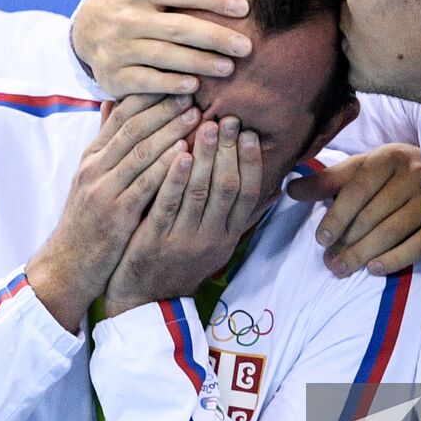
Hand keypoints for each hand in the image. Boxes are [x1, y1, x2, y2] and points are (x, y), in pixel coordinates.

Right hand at [28, 94, 199, 330]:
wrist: (68, 264)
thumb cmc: (87, 220)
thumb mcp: (91, 178)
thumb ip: (106, 143)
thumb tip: (112, 104)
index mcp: (92, 156)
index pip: (120, 115)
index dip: (149, 96)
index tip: (176, 81)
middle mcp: (95, 167)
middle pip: (132, 127)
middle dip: (163, 107)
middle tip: (192, 91)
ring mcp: (104, 189)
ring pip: (140, 151)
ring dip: (170, 131)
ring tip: (197, 116)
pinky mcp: (116, 213)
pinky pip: (145, 184)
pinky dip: (166, 166)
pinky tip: (186, 153)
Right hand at [72, 0, 252, 95]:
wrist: (86, 29)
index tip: (244, 7)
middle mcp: (128, 17)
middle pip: (179, 28)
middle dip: (216, 38)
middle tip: (246, 46)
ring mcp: (119, 47)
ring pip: (166, 57)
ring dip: (201, 64)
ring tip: (230, 68)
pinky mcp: (115, 75)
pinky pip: (147, 82)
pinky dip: (172, 86)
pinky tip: (196, 87)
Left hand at [103, 116, 263, 317]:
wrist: (145, 301)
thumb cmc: (183, 264)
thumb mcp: (219, 246)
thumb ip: (244, 218)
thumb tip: (275, 192)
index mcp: (228, 236)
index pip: (247, 194)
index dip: (250, 162)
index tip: (249, 134)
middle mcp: (211, 238)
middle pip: (227, 188)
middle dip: (229, 151)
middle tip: (229, 119)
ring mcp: (184, 240)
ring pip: (200, 192)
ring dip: (204, 156)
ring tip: (205, 126)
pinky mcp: (155, 240)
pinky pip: (168, 204)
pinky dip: (175, 177)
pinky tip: (178, 152)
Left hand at [285, 143, 420, 276]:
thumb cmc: (389, 172)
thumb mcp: (359, 169)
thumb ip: (326, 181)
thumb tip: (291, 190)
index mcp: (388, 158)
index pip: (357, 190)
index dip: (337, 216)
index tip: (321, 239)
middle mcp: (413, 174)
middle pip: (373, 214)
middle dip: (347, 241)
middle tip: (329, 262)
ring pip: (393, 230)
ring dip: (364, 253)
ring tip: (342, 268)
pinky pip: (418, 244)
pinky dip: (395, 259)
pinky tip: (373, 269)